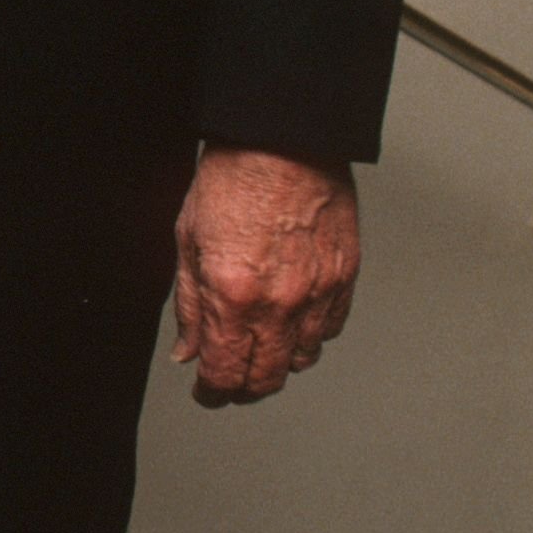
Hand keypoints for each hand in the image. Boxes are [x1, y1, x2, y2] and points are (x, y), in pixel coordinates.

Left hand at [171, 144, 358, 406]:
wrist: (282, 140)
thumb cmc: (233, 180)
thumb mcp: (189, 242)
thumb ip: (190, 306)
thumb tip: (188, 351)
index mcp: (234, 295)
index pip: (225, 374)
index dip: (212, 392)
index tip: (207, 391)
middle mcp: (280, 303)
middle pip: (267, 379)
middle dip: (244, 388)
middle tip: (230, 380)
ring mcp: (318, 293)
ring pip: (302, 360)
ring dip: (278, 362)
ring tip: (260, 346)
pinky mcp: (345, 278)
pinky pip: (330, 330)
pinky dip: (310, 335)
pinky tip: (292, 320)